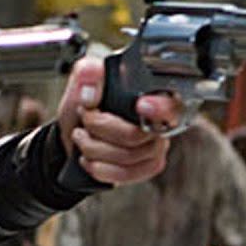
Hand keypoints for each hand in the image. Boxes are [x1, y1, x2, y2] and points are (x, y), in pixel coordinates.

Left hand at [57, 57, 176, 185]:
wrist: (74, 134)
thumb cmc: (84, 107)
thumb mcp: (80, 84)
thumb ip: (87, 74)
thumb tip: (92, 71)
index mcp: (151, 92)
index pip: (170, 102)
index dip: (160, 107)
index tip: (141, 106)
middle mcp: (160, 119)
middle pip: (138, 135)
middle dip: (100, 129)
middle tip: (85, 119)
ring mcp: (157, 145)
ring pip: (129, 157)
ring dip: (94, 148)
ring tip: (82, 137)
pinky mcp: (149, 166)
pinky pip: (128, 174)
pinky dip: (100, 168)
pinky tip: (90, 158)